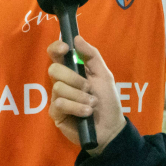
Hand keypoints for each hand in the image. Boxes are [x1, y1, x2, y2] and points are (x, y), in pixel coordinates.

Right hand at [47, 35, 126, 154]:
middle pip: (54, 69)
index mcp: (72, 70)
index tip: (65, 48)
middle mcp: (62, 82)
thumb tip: (77, 38)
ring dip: (79, 96)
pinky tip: (85, 113)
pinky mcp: (56, 114)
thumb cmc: (107, 100)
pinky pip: (60, 104)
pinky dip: (76, 107)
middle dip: (73, 78)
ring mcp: (57, 98)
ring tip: (91, 104)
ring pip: (58, 88)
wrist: (111, 127)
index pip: (56, 54)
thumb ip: (92, 56)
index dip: (56, 48)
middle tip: (88, 87)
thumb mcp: (104, 75)